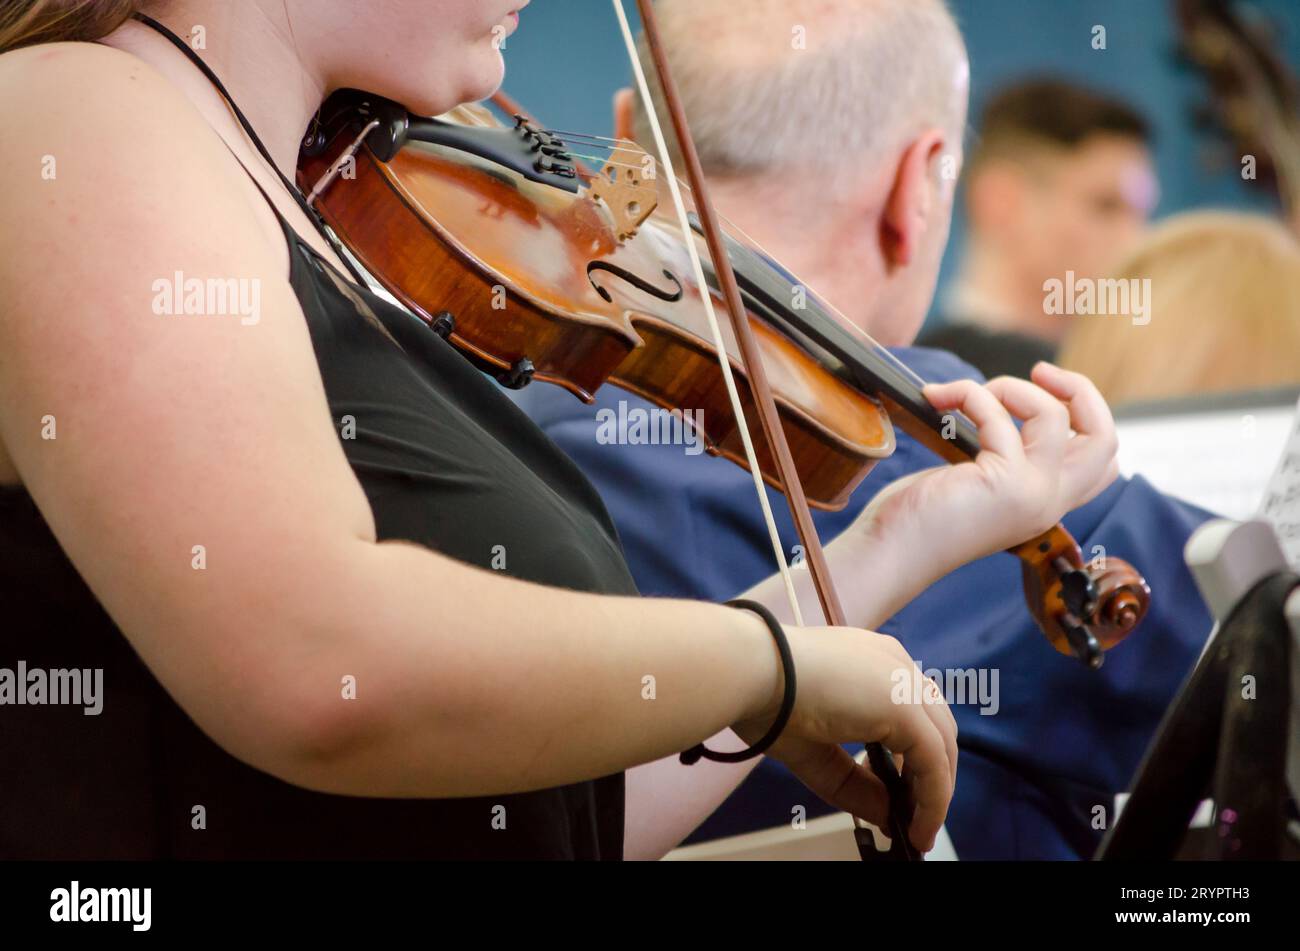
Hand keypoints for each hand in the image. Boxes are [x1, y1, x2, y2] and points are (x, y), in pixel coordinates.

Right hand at [731, 625, 956, 852]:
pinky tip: (917, 826)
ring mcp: (903, 682)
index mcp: (872, 661)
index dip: (912, 758)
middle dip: (929, 777)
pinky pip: (934, 762)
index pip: (911, 712)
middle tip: (912, 817)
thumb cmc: (765, 697)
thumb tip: (887, 814)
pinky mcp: (905, 706)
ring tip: (918, 829)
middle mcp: (895, 664)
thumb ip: (855, 781)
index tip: (899, 796)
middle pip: (936, 727)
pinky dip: (933, 800)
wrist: (749, 671)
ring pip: (942, 745)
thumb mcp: (815, 750)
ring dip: (934, 793)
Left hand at [855, 362, 1118, 577]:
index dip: (1087, 416)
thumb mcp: (975, 480)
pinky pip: (997, 414)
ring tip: (969, 393)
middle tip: (1038, 371)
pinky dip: (967, 394)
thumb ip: (1001, 454)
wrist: (892, 551)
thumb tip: (1000, 400)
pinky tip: (937, 398)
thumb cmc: (919, 515)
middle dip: (1080, 390)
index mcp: (1045, 502)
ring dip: (1010, 387)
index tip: (1046, 391)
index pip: (1103, 463)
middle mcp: (1049, 502)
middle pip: (1106, 438)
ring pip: (1056, 415)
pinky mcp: (1005, 482)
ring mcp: (1033, 494)